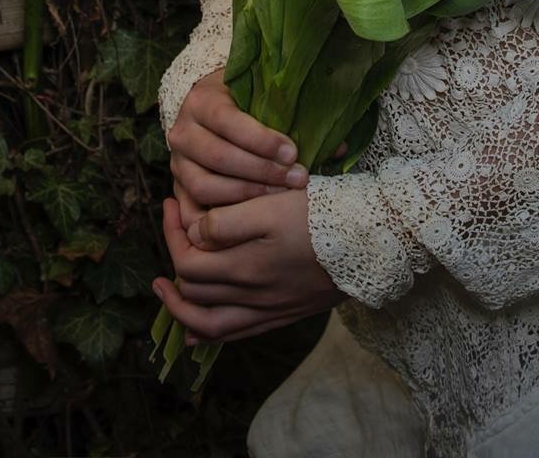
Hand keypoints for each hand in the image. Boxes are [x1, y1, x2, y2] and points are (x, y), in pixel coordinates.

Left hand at [154, 187, 345, 343]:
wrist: (371, 244)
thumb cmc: (323, 217)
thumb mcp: (273, 205)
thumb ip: (228, 222)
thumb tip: (194, 236)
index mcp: (246, 267)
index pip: (188, 261)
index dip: (171, 233)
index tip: (170, 204)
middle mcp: (252, 296)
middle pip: (194, 292)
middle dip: (173, 260)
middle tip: (171, 229)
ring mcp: (268, 310)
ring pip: (209, 324)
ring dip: (181, 309)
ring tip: (166, 290)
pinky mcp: (284, 314)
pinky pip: (235, 335)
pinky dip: (209, 333)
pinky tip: (198, 330)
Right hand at [168, 68, 309, 230]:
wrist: (211, 109)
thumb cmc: (244, 103)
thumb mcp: (263, 98)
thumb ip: (294, 118)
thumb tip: (339, 148)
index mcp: (202, 100)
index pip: (228, 121)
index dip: (262, 139)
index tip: (293, 151)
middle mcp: (182, 130)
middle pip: (219, 156)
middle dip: (261, 171)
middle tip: (296, 179)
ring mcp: (178, 162)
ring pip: (206, 185)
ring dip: (246, 195)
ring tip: (279, 196)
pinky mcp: (179, 187)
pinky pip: (195, 209)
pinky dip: (223, 216)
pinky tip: (252, 218)